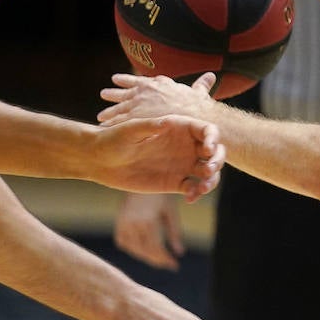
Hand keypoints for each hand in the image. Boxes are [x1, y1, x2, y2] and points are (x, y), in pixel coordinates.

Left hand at [89, 110, 224, 203]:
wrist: (101, 161)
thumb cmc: (114, 139)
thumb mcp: (130, 130)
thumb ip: (150, 126)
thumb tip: (169, 122)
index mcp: (178, 128)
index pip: (206, 130)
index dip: (213, 138)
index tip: (208, 149)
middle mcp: (185, 145)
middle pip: (214, 151)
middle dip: (217, 161)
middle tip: (207, 170)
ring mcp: (182, 164)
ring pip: (209, 171)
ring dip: (212, 180)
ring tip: (202, 188)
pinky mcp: (176, 182)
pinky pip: (195, 187)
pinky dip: (198, 193)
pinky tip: (190, 197)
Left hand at [101, 70, 216, 121]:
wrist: (192, 118)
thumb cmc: (197, 106)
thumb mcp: (199, 92)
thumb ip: (201, 85)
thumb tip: (211, 76)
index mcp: (157, 85)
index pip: (139, 81)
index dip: (129, 80)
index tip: (117, 79)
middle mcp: (144, 93)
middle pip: (125, 92)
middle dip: (114, 93)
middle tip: (104, 93)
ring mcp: (137, 106)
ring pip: (118, 108)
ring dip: (109, 111)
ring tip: (101, 115)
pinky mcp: (133, 120)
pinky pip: (117, 123)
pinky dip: (110, 125)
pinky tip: (103, 127)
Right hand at [115, 192, 185, 269]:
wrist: (142, 175)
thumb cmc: (161, 193)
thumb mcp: (171, 211)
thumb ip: (175, 232)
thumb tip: (180, 253)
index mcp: (147, 219)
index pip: (155, 247)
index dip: (165, 259)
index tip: (174, 266)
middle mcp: (132, 222)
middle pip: (144, 250)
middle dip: (157, 260)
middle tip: (168, 264)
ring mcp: (123, 222)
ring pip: (132, 248)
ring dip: (145, 256)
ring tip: (158, 259)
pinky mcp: (118, 220)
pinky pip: (122, 241)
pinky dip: (131, 248)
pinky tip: (142, 250)